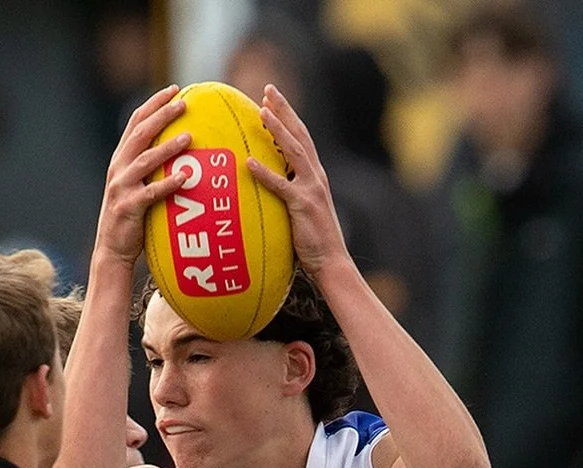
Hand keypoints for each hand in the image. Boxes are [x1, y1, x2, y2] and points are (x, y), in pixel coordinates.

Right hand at [93, 88, 191, 267]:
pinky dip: (168, 184)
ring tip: (189, 136)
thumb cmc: (131, 219)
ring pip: (146, 159)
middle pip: (141, 133)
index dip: (153, 104)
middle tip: (184, 103)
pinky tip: (186, 177)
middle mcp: (118, 167)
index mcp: (120, 159)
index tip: (173, 90)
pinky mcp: (129, 207)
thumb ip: (149, 169)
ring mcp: (122, 187)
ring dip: (168, 147)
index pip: (135, 122)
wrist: (112, 250)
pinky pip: (152, 192)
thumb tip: (178, 152)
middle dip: (162, 115)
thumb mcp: (135, 187)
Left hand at [248, 85, 349, 278]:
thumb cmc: (315, 243)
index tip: (272, 98)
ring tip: (261, 112)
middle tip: (267, 90)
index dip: (288, 116)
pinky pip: (281, 186)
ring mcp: (311, 190)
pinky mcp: (303, 206)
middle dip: (284, 110)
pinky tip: (250, 163)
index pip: (302, 138)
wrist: (332, 263)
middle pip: (299, 135)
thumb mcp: (303, 212)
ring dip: (277, 130)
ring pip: (294, 152)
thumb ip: (290, 194)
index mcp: (316, 176)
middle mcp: (316, 177)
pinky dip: (265, 173)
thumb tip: (270, 187)